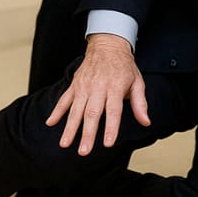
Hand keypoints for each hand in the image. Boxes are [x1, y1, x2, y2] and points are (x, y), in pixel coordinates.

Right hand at [46, 34, 148, 155]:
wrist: (107, 45)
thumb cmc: (123, 66)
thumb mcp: (137, 81)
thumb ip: (140, 103)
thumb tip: (146, 122)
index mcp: (115, 87)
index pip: (113, 110)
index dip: (111, 127)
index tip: (108, 143)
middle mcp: (98, 88)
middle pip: (92, 113)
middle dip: (87, 133)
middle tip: (84, 151)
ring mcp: (84, 86)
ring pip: (76, 109)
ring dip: (70, 127)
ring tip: (65, 144)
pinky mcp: (74, 85)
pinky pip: (64, 99)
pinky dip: (56, 111)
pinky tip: (50, 123)